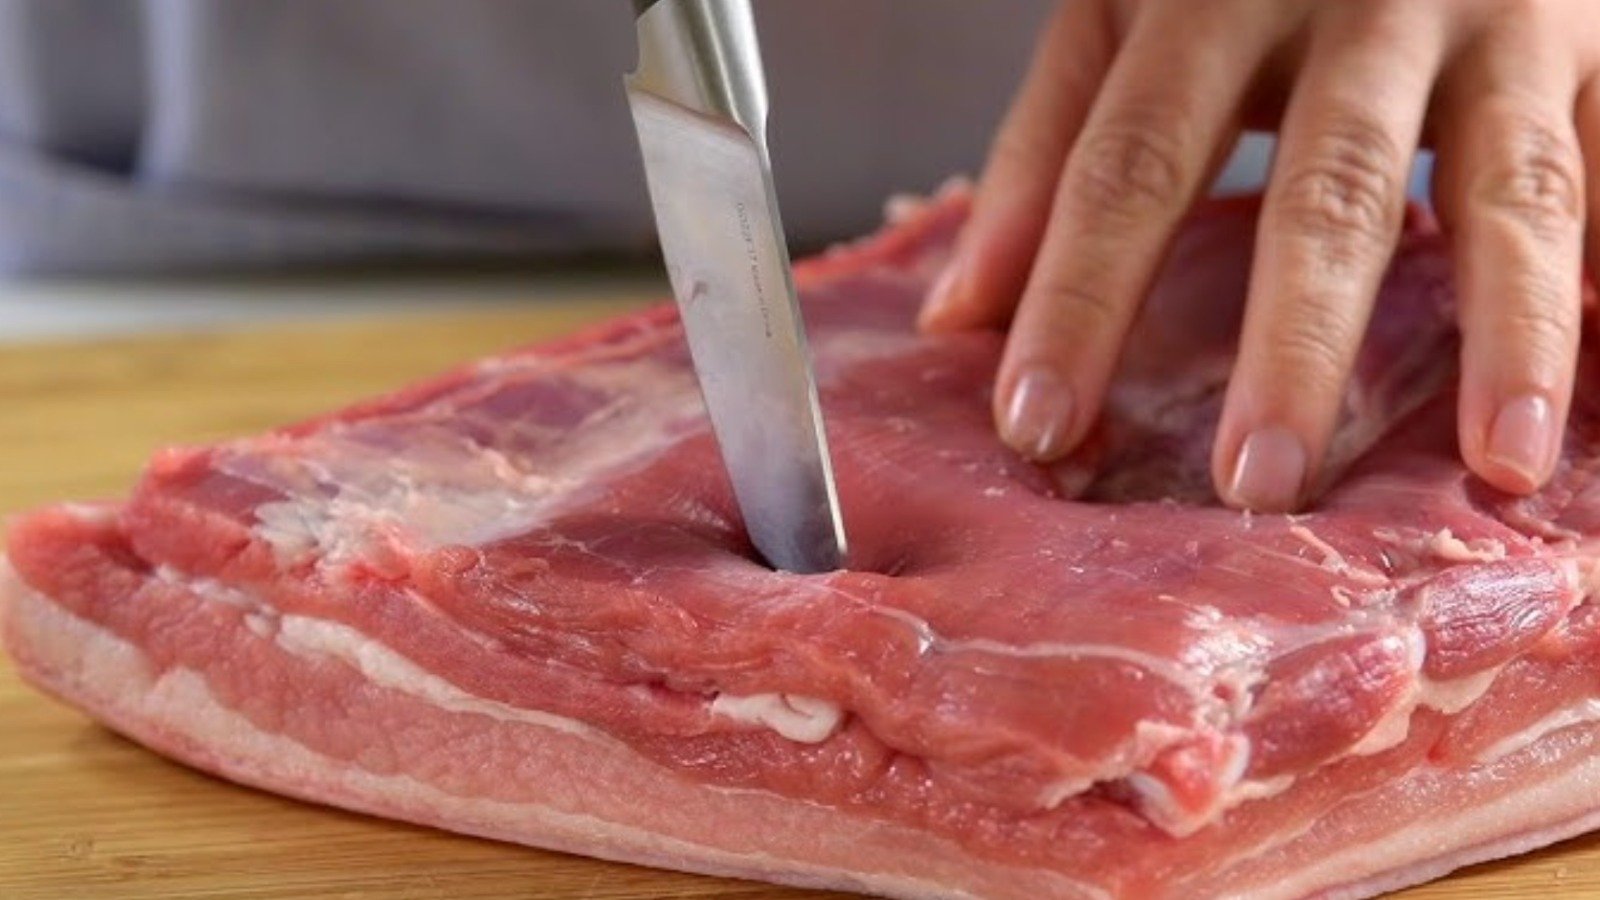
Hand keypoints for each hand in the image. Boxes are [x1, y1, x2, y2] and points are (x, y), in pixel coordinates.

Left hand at [918, 0, 1599, 510]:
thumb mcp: (1126, 13)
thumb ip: (1047, 148)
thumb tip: (957, 315)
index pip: (1129, 162)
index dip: (1080, 297)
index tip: (1039, 425)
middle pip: (1327, 190)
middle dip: (1294, 346)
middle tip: (1257, 487)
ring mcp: (1507, 18)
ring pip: (1512, 185)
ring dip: (1511, 330)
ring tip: (1502, 461)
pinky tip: (1586, 394)